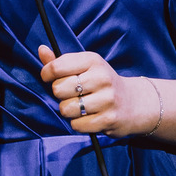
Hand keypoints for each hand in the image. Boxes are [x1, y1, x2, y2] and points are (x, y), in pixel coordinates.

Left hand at [38, 46, 154, 136]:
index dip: (47, 74)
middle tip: (73, 94)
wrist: (133, 103)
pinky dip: (78, 123)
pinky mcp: (108, 119)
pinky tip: (89, 117)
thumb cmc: (101, 83)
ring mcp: (107, 99)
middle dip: (60, 95)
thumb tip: (41, 50)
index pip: (56, 67)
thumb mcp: (84, 67)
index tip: (50, 77)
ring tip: (81, 106)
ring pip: (66, 109)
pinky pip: (76, 125)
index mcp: (93, 60)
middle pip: (58, 89)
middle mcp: (101, 77)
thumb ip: (60, 61)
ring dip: (69, 111)